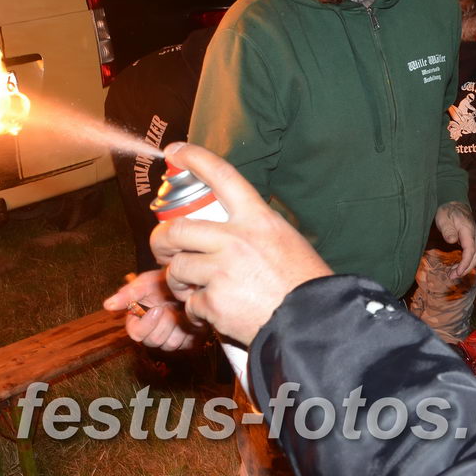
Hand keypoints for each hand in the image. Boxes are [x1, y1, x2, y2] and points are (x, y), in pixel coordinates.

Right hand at [103, 269, 204, 350]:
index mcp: (139, 320)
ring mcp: (169, 337)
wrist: (190, 282)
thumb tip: (107, 305)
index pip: (136, 333)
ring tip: (180, 310)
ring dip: (177, 324)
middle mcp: (152, 332)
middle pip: (153, 341)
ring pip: (169, 344)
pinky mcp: (186, 341)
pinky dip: (189, 329)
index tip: (158, 309)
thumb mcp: (146, 283)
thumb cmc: (165, 281)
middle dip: (164, 322)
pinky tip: (188, 317)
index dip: (147, 324)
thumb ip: (128, 294)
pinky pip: (186, 343)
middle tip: (171, 307)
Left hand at [148, 142, 332, 345]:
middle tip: (164, 249)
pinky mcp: (214, 303)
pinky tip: (215, 312)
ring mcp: (222, 271)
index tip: (174, 152)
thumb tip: (221, 227)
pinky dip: (197, 311)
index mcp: (257, 219)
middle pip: (178, 229)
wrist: (314, 322)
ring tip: (193, 288)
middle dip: (162, 241)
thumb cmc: (303, 282)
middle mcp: (236, 240)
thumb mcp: (285, 239)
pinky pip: (190, 304)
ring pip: (177, 269)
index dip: (194, 158)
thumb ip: (252, 228)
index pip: (221, 175)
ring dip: (178, 281)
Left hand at [435, 201, 475, 278]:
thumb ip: (448, 230)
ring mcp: (474, 238)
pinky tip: (457, 267)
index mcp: (468, 231)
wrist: (454, 204)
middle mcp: (474, 236)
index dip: (465, 263)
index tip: (457, 272)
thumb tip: (452, 241)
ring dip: (465, 267)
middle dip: (465, 269)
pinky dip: (466, 262)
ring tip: (452, 274)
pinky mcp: (471, 240)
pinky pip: (471, 254)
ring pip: (474, 256)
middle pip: (475, 256)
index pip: (470, 251)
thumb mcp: (443, 218)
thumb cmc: (447, 211)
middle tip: (452, 276)